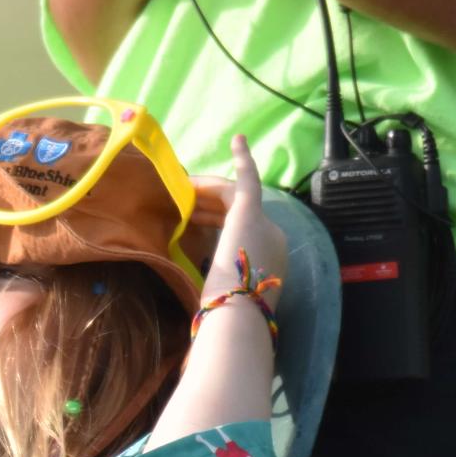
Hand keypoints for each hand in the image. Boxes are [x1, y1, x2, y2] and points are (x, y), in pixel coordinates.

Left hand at [199, 135, 286, 308]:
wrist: (238, 316)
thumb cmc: (225, 316)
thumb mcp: (222, 299)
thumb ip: (220, 287)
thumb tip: (206, 304)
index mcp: (266, 261)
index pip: (240, 232)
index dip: (214, 223)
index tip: (191, 222)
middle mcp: (272, 239)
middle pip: (238, 212)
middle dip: (210, 205)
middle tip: (184, 201)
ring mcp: (265, 225)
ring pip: (236, 197)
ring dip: (210, 191)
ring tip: (185, 186)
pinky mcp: (251, 213)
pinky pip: (249, 179)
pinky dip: (243, 159)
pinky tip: (237, 140)